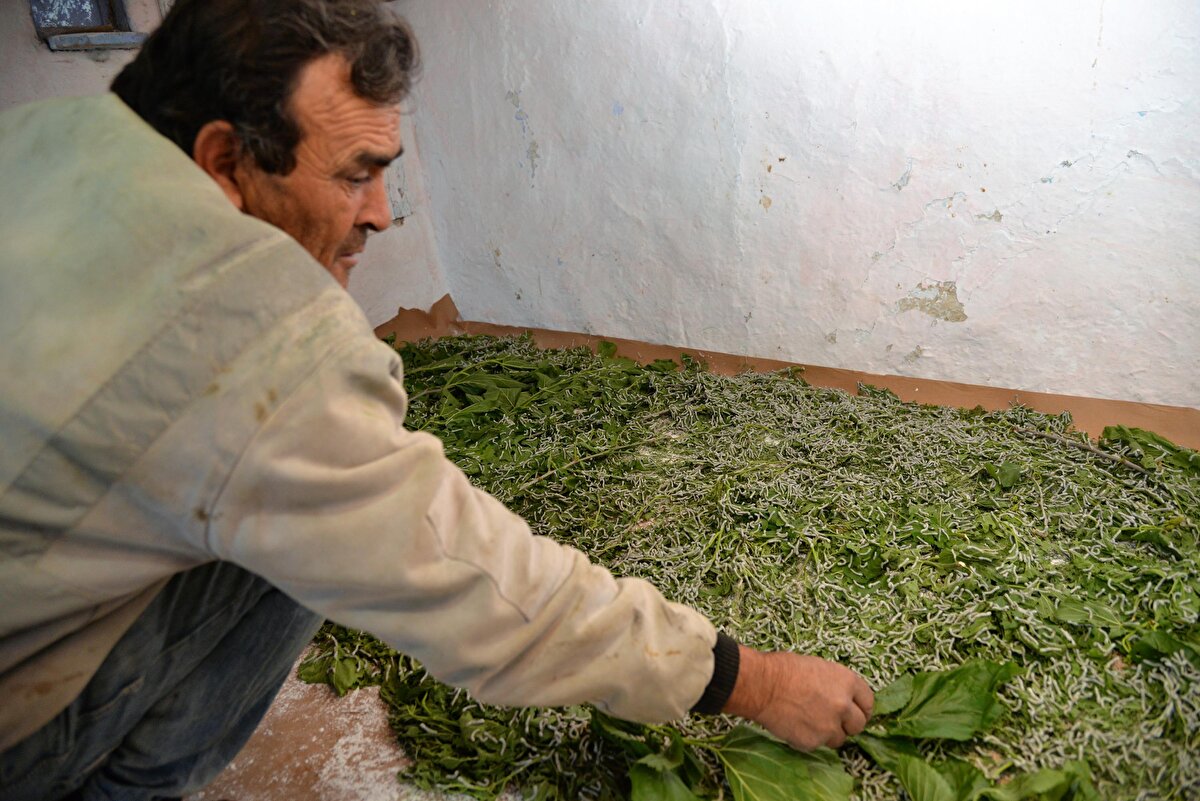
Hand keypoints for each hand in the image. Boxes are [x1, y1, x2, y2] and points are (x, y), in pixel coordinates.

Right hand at [722, 646, 872, 750]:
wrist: (762, 685)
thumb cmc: (784, 669)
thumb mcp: (818, 668)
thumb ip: (835, 686)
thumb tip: (841, 699)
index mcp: (847, 682)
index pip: (868, 701)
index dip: (861, 708)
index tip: (857, 712)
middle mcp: (843, 705)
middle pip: (858, 724)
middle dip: (848, 724)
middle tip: (833, 721)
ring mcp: (829, 726)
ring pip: (839, 739)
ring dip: (829, 733)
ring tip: (810, 722)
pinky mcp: (814, 742)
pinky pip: (818, 745)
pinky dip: (810, 738)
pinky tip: (796, 725)